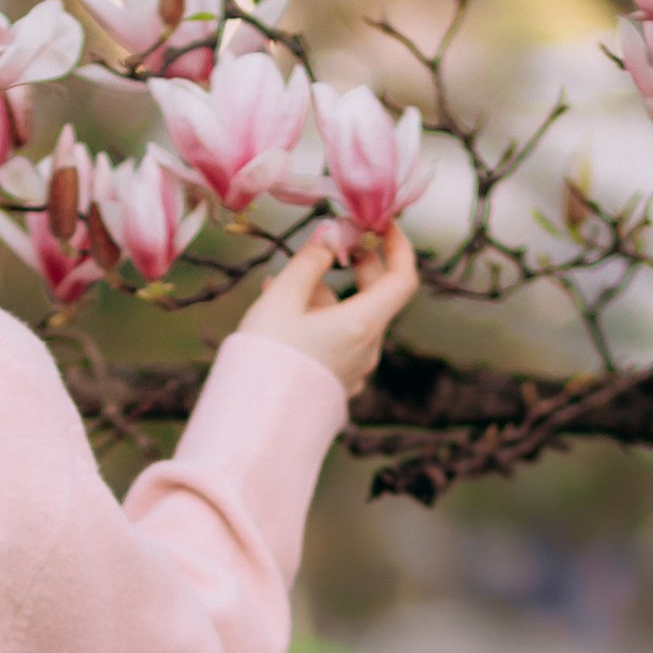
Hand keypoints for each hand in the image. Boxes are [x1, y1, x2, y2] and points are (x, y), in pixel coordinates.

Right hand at [234, 222, 417, 395]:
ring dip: (324, 296)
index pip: (403, 278)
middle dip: (357, 266)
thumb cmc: (265, 359)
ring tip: (279, 284)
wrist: (250, 427)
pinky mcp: (336, 385)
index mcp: (362, 324)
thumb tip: (330, 232)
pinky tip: (283, 318)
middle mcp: (366, 348)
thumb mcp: (280, 299)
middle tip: (333, 247)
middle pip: (376, 297)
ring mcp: (353, 370)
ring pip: (350, 319)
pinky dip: (319, 323)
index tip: (383, 225)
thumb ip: (308, 261)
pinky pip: (337, 343)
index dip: (398, 246)